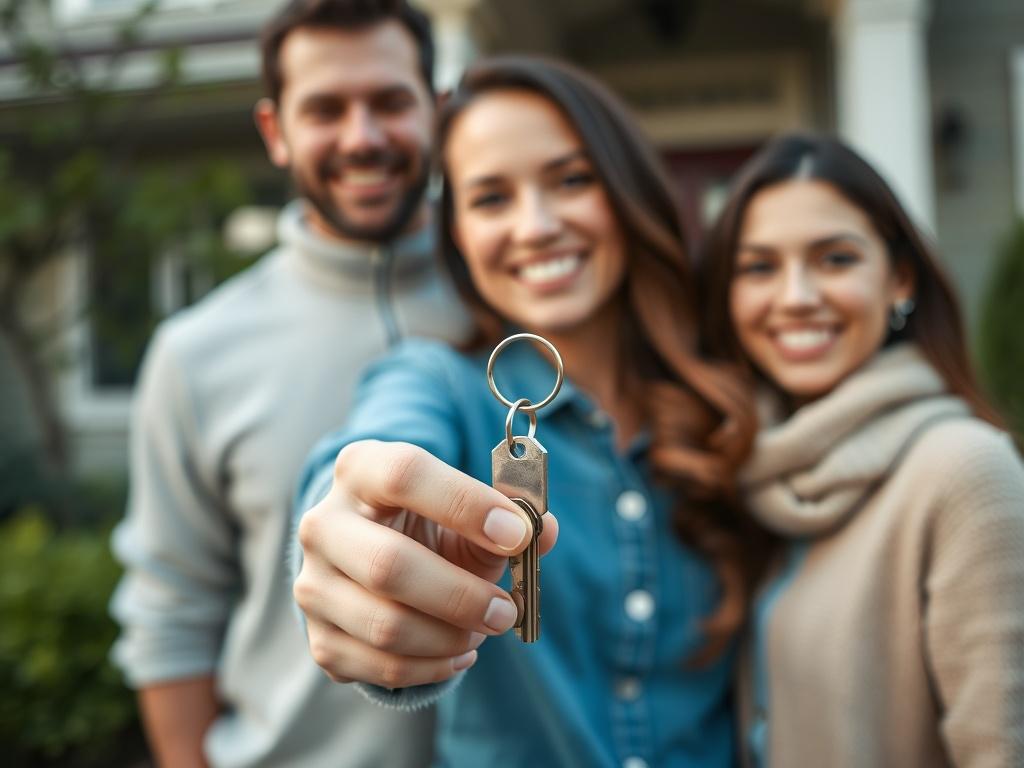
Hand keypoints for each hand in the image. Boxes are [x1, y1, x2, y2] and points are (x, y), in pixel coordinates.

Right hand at [294, 440, 558, 688]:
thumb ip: (508, 516)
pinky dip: (434, 666)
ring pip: (385, 626)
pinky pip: (381, 666)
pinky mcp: (320, 637)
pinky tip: (459, 650)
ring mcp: (313, 584)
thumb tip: (543, 531)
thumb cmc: (429, 525)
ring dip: (451, 637)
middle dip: (461, 595)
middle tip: (508, 610)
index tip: (516, 534)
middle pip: (388, 565)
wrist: (372, 557)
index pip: (405, 475)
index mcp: (361, 469)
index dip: (465, 504)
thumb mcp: (466, 510)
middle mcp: (323, 523)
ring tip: (485, 629)